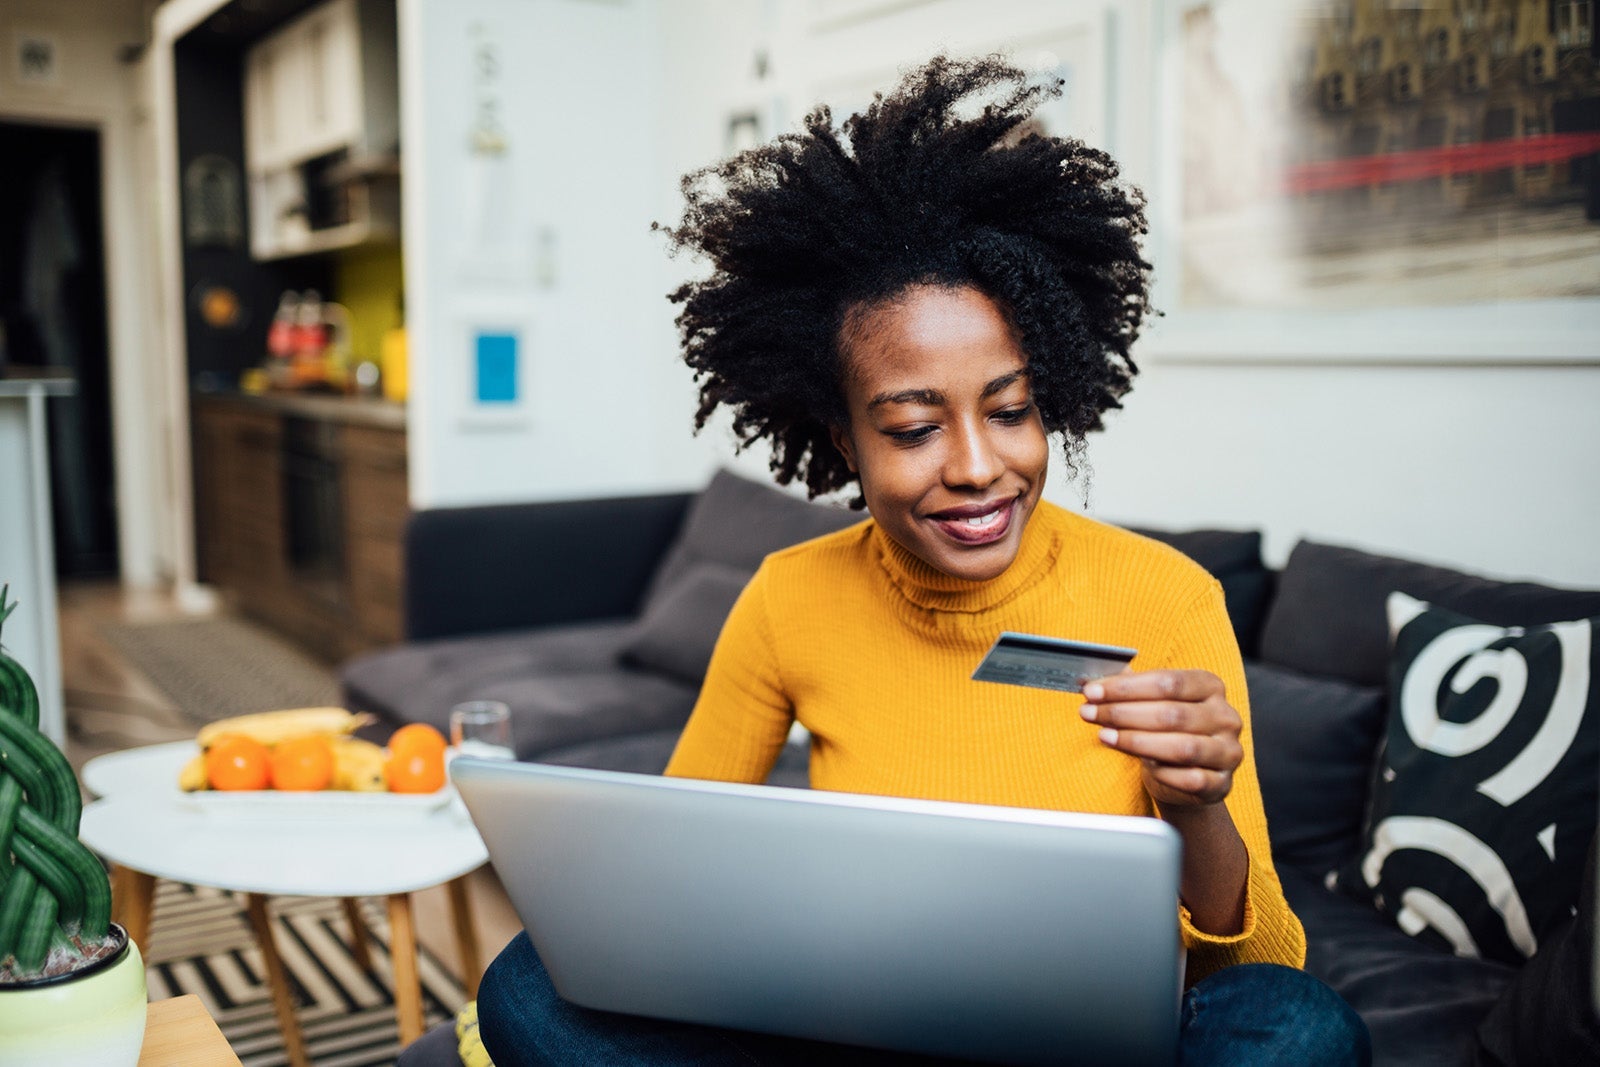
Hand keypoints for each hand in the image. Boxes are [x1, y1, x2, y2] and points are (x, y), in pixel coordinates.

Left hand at [1079, 670, 1241, 809]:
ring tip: (1105, 736)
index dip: (1126, 687)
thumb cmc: (1167, 733)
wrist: (1188, 780)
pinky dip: (1162, 773)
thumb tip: (1092, 680)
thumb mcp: (1154, 704)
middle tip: (1089, 713)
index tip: (1092, 691)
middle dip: (1123, 713)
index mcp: (1211, 687)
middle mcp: (1225, 717)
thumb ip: (1131, 689)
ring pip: (1181, 747)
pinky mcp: (1222, 783)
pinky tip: (1142, 767)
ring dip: (1136, 741)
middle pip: (1171, 713)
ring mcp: (1228, 751)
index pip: (1168, 682)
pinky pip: (1190, 779)